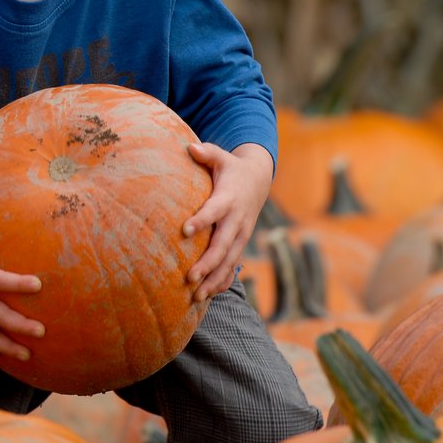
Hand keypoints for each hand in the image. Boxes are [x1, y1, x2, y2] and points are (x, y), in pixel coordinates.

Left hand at [182, 142, 272, 302]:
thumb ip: (207, 152)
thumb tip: (190, 147)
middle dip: (207, 262)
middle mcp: (237, 220)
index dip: (201, 220)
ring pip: (229, 261)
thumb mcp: (222, 157)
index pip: (214, 210)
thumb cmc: (231, 169)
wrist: (257, 181)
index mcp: (229, 199)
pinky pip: (233, 266)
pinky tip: (209, 296)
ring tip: (196, 296)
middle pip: (223, 244)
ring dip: (214, 279)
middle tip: (189, 277)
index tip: (185, 230)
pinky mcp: (240, 243)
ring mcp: (240, 235)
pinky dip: (223, 281)